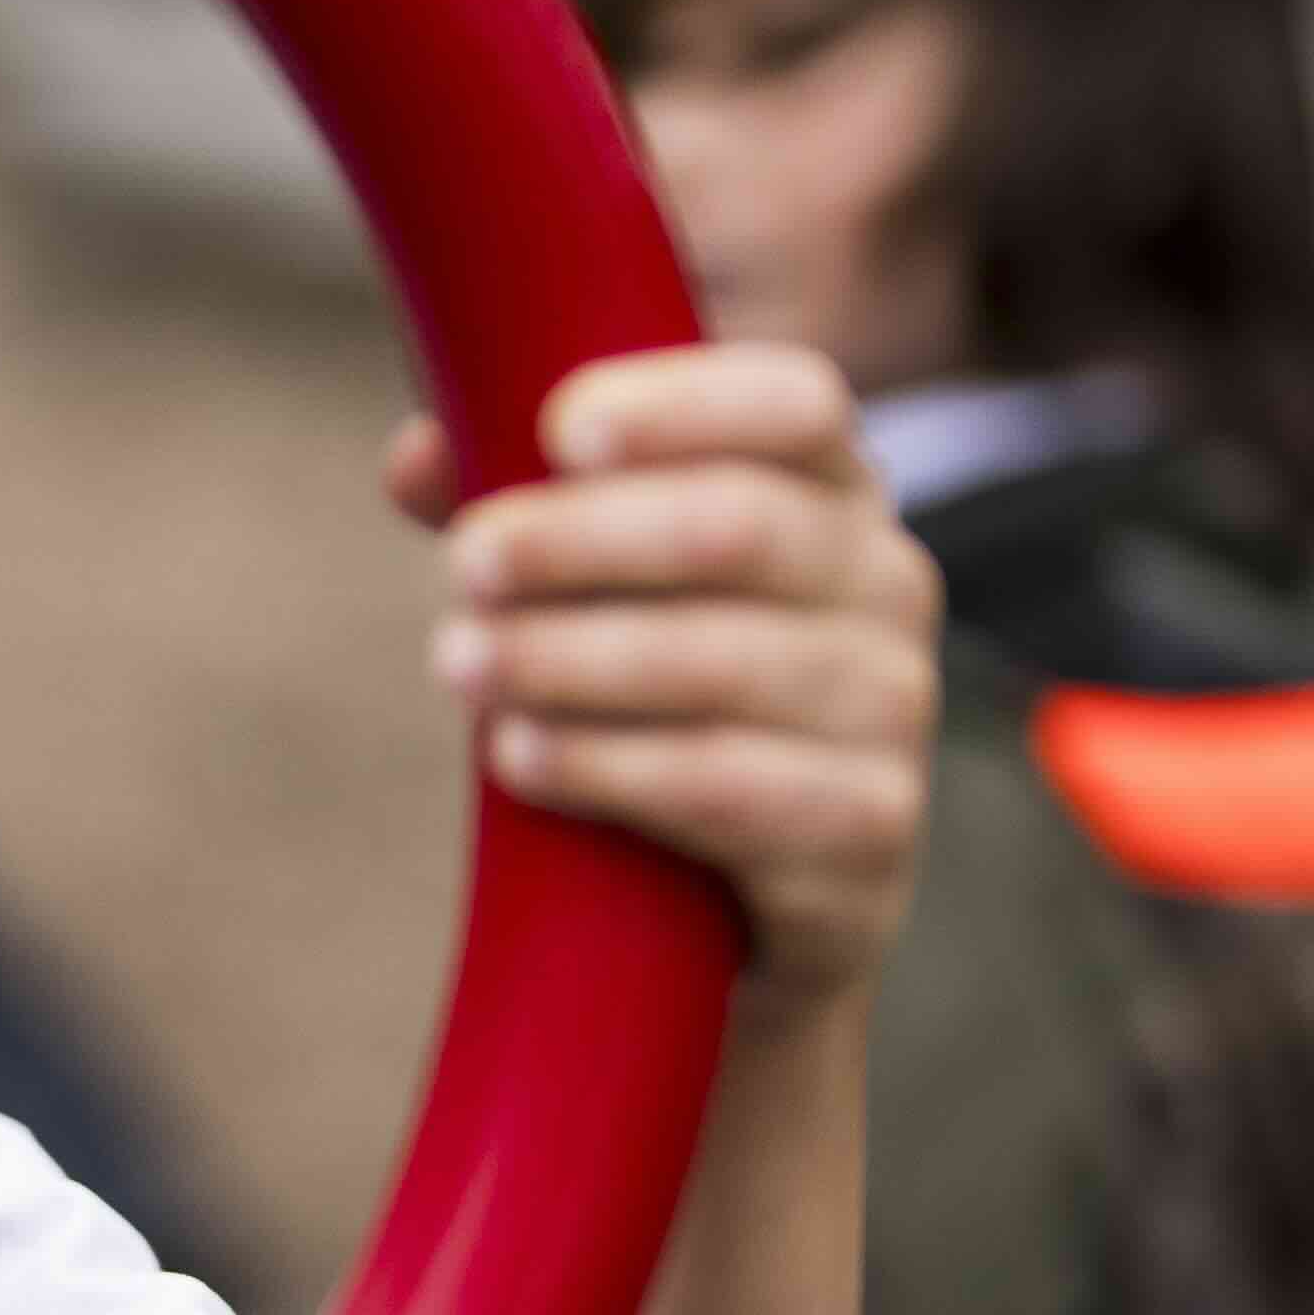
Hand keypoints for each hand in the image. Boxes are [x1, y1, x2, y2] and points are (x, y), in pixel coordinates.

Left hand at [395, 343, 935, 1005]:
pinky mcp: (869, 833)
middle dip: (582, 540)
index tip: (556, 432)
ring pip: (722, 662)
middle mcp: (887, 582)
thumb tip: (421, 456)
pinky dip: (609, 767)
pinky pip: (729, 789)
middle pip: (739, 528)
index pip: (793, 402)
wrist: (733, 912)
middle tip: (467, 564)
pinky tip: (518, 757)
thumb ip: (518, 500)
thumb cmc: (654, 697)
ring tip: (459, 664)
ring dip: (570, 657)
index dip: (679, 406)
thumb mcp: (593, 584)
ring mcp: (892, 710)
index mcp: (833, 486)